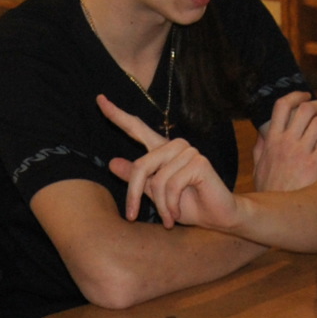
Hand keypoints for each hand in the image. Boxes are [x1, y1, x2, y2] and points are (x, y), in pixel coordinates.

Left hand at [97, 94, 241, 233]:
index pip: (136, 128)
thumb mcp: (155, 194)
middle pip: (140, 166)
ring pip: (156, 180)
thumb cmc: (188, 205)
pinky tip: (176, 214)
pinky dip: (170, 206)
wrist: (217, 217)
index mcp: (161, 150)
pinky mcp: (198, 162)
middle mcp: (174, 146)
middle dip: (133, 195)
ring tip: (169, 217)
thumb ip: (136, 179)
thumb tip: (112, 163)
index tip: (99, 99)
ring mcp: (188, 151)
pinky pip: (171, 186)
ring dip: (160, 205)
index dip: (117, 115)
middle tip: (132, 216)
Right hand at [250, 92, 316, 194]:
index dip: (295, 95)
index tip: (304, 95)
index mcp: (272, 141)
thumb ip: (260, 149)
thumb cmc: (268, 192)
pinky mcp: (315, 164)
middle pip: (305, 109)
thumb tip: (263, 134)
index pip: (281, 106)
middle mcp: (286, 143)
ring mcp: (301, 153)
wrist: (274, 213)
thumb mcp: (258, 168)